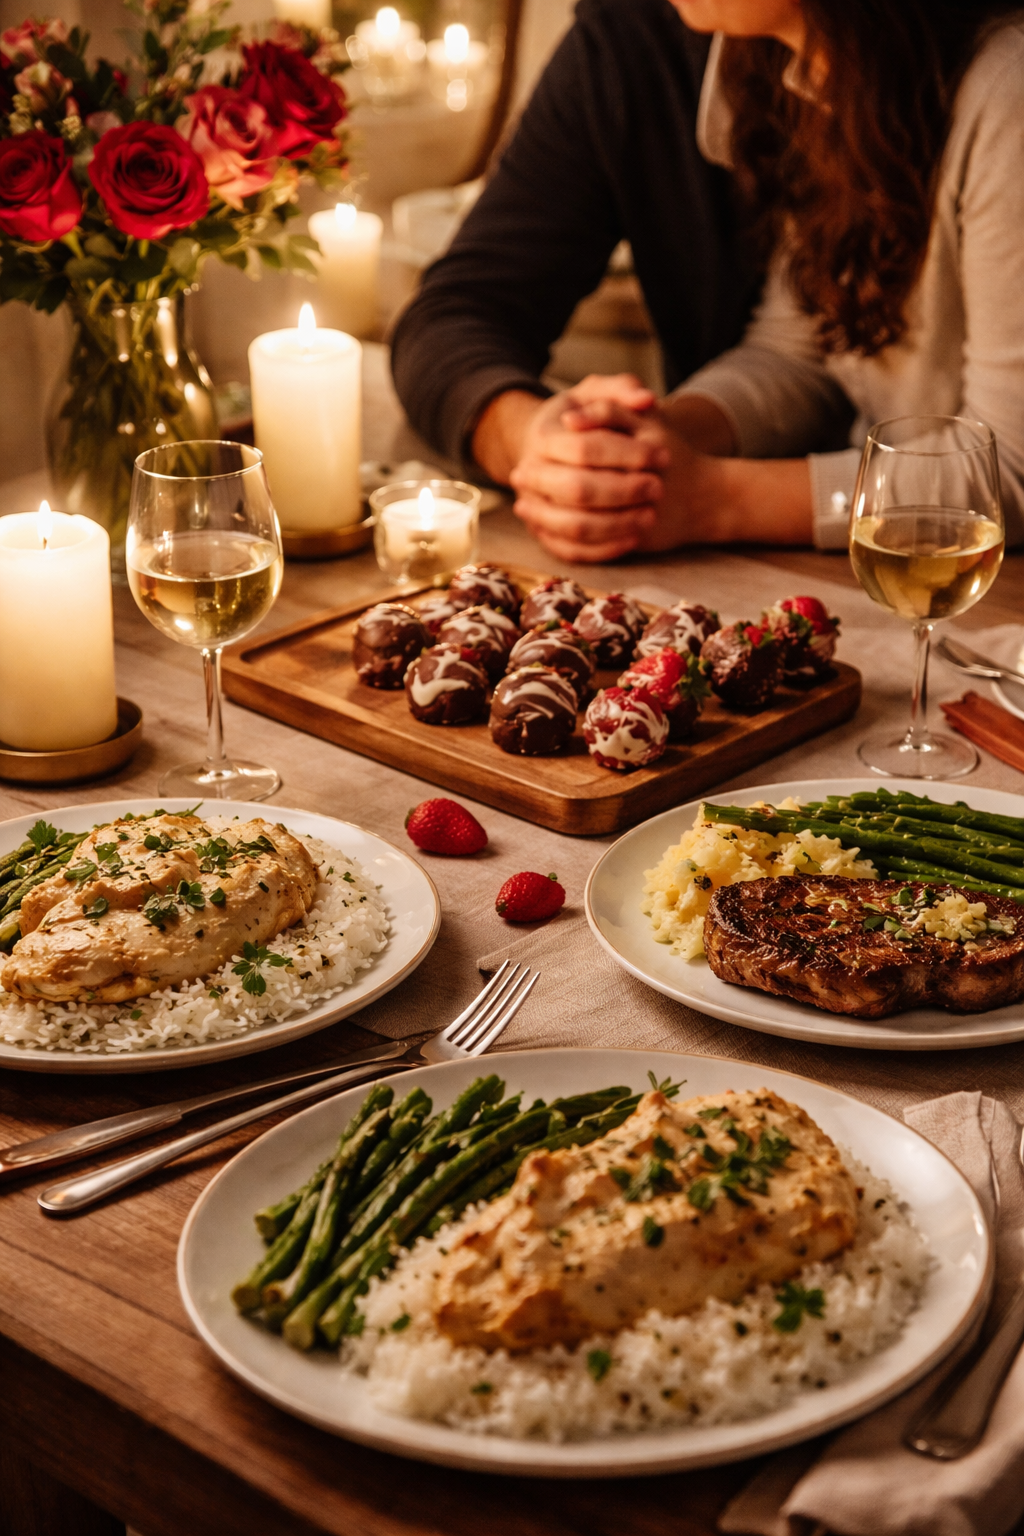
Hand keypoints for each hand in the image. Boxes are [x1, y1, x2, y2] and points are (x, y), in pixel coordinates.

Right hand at [508, 375, 670, 562]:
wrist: (547, 452)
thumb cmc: (580, 420)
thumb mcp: (595, 394)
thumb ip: (620, 389)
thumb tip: (646, 400)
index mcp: (543, 437)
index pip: (584, 448)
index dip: (627, 453)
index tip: (662, 455)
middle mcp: (530, 474)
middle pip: (577, 489)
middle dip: (624, 490)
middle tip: (658, 488)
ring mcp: (533, 507)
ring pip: (574, 526)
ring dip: (617, 524)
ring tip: (650, 515)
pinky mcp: (542, 534)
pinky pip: (571, 551)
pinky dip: (604, 549)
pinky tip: (633, 539)